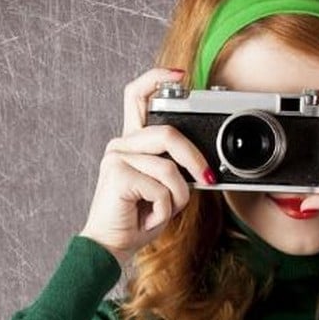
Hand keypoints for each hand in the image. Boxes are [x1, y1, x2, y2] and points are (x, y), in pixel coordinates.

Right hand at [79, 67, 213, 267]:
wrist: (111, 245)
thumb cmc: (138, 218)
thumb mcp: (163, 187)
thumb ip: (175, 167)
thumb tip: (203, 164)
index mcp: (132, 142)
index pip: (136, 95)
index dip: (156, 78)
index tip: (180, 74)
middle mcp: (121, 144)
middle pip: (168, 134)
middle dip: (195, 159)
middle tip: (207, 178)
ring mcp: (117, 157)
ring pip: (169, 169)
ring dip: (178, 198)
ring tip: (163, 211)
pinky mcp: (118, 175)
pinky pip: (162, 189)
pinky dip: (166, 210)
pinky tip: (149, 218)